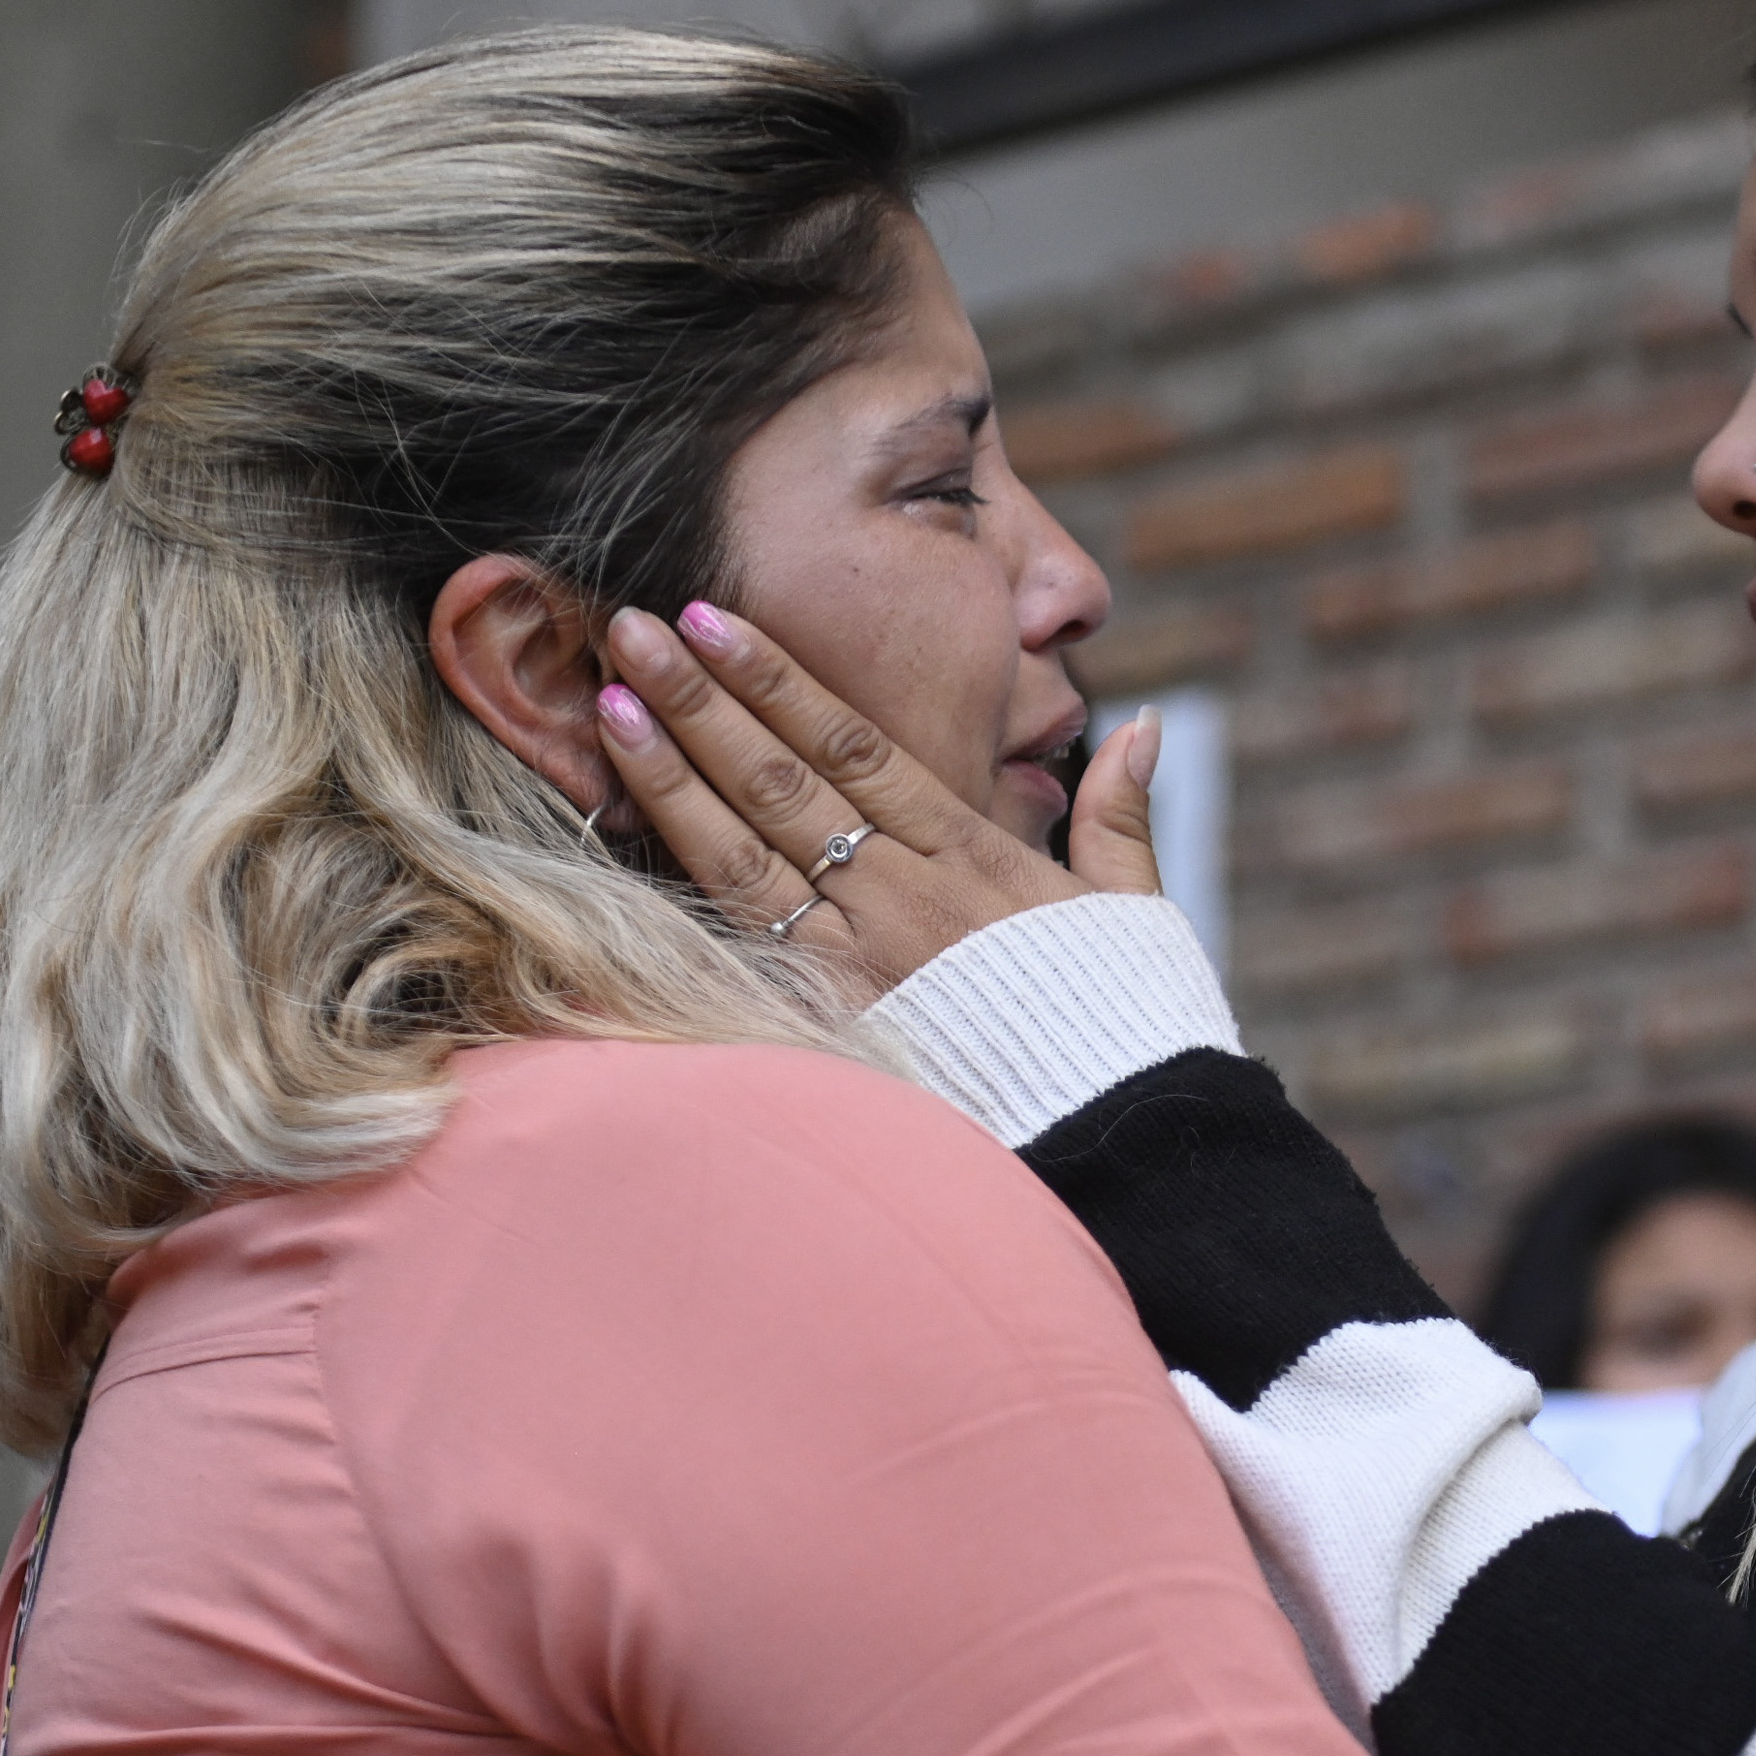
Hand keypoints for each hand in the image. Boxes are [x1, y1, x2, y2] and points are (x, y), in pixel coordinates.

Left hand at [594, 599, 1163, 994]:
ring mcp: (861, 958)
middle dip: (703, 698)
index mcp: (970, 854)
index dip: (778, 679)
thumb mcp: (1134, 906)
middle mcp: (904, 894)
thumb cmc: (1124, 1023)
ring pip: (746, 850)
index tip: (716, 623)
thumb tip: (1143, 725)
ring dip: (672, 775)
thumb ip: (1121, 814)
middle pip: (784, 780)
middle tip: (636, 627)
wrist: (1119, 1132)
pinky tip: (633, 836)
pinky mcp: (833, 1019)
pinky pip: (745, 942)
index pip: (854, 744)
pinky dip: (686, 882)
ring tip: (611, 706)